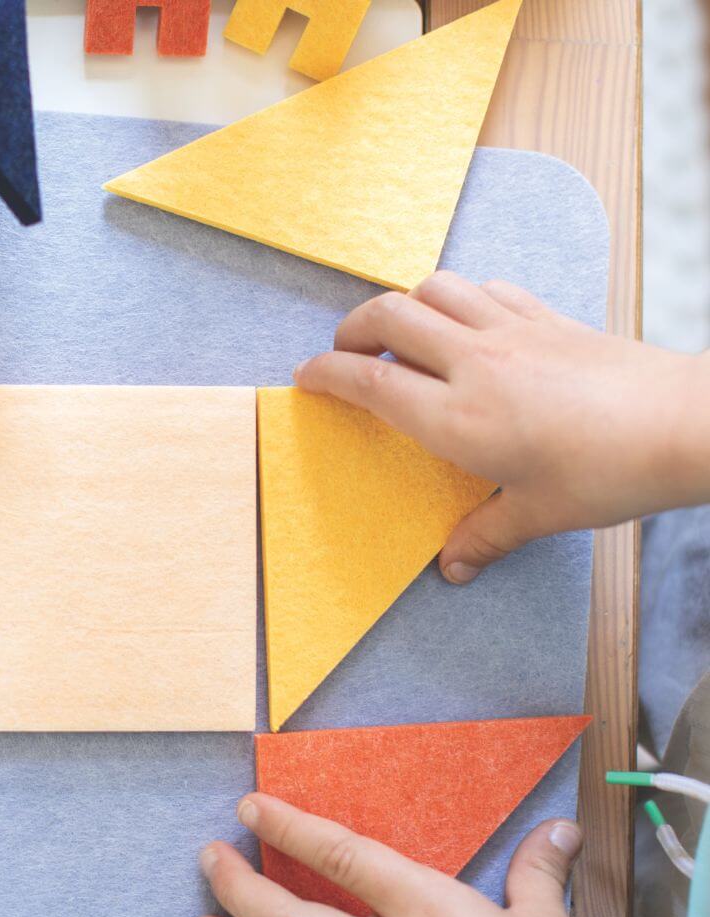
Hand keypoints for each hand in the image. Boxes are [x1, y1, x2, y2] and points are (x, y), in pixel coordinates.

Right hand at [294, 272, 709, 582]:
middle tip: (346, 352)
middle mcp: (473, 363)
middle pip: (389, 317)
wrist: (683, 424)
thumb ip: (484, 535)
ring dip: (403, 303)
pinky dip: (458, 296)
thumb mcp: (538, 513)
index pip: (371, 383)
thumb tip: (453, 567)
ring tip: (399, 331)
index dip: (327, 374)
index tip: (305, 377)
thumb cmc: (609, 472)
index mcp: (458, 418)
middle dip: (353, 328)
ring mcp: (510, 331)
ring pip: (433, 288)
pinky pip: (485, 288)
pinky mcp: (545, 317)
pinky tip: (465, 320)